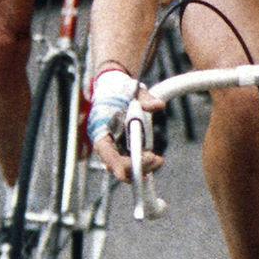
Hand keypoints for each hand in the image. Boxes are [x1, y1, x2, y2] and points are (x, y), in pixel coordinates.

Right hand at [87, 69, 165, 183]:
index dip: (116, 164)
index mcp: (100, 129)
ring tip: (158, 161)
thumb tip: (158, 105)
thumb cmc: (120, 89)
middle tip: (156, 160)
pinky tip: (154, 162)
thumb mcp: (132, 91)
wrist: (116, 86)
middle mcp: (104, 142)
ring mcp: (113, 146)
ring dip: (141, 167)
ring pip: (124, 166)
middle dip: (136, 167)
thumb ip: (145, 100)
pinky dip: (142, 164)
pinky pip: (130, 161)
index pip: (106, 152)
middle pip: (116, 165)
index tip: (128, 171)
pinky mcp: (121, 147)